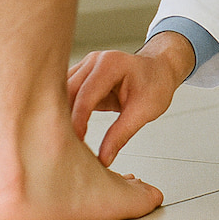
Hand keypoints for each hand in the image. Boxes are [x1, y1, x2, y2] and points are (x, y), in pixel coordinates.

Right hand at [67, 32, 195, 165]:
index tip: (75, 141)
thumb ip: (122, 134)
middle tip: (63, 145)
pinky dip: (63, 112)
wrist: (159, 70)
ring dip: (59, 115)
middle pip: (68, 91)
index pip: (86, 94)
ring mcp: (85, 66)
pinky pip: (65, 94)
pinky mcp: (81, 76)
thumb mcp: (144, 111)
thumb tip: (104, 159)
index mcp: (111, 64)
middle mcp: (94, 61)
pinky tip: (64, 130)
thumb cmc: (156, 84)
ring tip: (61, 140)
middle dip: (63, 118)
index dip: (78, 120)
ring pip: (61, 92)